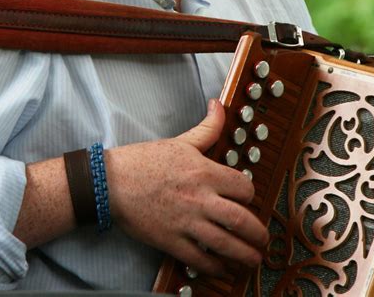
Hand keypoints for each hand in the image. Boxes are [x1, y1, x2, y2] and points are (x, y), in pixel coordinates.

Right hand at [104, 99, 267, 275]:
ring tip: (253, 260)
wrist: (111, 182)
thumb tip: (218, 105)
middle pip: (241, 220)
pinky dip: (216, 267)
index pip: (244, 187)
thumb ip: (207, 127)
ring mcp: (187, 222)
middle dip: (258, 234)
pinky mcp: (172, 241)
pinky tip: (223, 268)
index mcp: (205, 172)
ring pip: (226, 244)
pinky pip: (201, 259)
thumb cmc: (144, 160)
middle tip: (263, 240)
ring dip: (245, 255)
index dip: (251, 195)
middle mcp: (200, 199)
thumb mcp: (181, 140)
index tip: (249, 201)